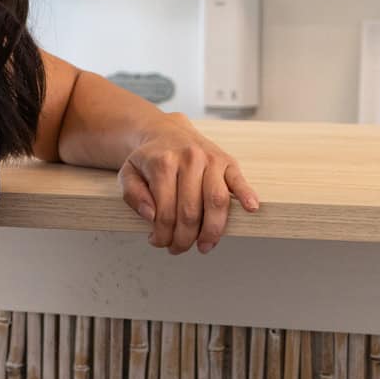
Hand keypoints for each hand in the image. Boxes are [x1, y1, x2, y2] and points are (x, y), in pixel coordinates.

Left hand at [118, 116, 260, 254]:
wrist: (166, 130)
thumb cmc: (149, 158)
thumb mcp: (128, 173)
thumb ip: (133, 195)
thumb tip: (151, 215)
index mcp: (163, 163)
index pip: (165, 212)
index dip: (162, 234)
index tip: (158, 242)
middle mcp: (189, 159)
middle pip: (191, 212)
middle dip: (185, 238)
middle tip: (179, 248)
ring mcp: (210, 158)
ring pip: (216, 201)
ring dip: (212, 230)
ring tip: (205, 245)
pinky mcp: (227, 160)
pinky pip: (238, 180)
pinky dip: (246, 195)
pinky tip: (251, 209)